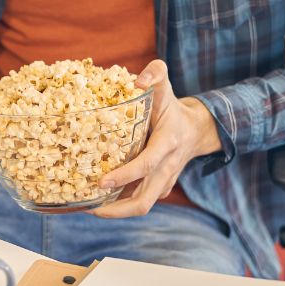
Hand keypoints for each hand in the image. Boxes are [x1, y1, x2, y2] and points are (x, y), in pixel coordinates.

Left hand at [91, 60, 222, 218]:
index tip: (101, 182)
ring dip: (115, 211)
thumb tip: (137, 80)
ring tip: (88, 206)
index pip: (146, 165)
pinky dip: (121, 204)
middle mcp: (167, 167)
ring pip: (141, 206)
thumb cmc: (172, 108)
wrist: (196, 130)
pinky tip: (99, 199)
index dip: (124, 176)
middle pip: (144, 201)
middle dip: (116, 209)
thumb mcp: (166, 87)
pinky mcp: (160, 187)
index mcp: (167, 143)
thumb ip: (155, 74)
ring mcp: (164, 180)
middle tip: (89, 206)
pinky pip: (140, 200)